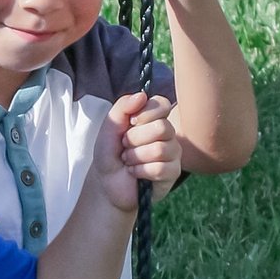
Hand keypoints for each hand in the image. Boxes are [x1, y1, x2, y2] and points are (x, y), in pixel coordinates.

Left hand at [91, 91, 179, 211]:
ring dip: (136, 157)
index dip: (144, 114)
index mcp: (155, 118)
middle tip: (125, 147)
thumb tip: (141, 95)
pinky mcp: (173, 172)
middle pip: (161, 128)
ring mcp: (173, 153)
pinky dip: (140, 171)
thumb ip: (122, 107)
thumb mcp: (109, 127)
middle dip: (135, 140)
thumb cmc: (110, 154)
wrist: (106, 183)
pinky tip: (135, 173)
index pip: (162, 104)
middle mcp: (168, 133)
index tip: (130, 124)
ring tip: (128, 161)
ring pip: (160, 149)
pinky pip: (160, 168)